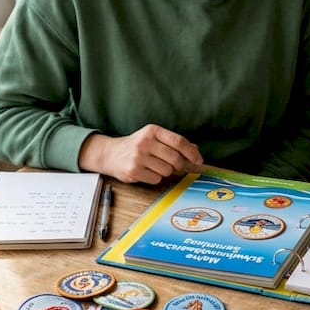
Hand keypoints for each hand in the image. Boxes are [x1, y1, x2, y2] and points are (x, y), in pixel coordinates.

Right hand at [79, 124, 203, 183]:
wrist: (110, 154)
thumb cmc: (137, 146)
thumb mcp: (154, 139)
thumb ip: (174, 143)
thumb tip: (196, 150)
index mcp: (152, 131)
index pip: (179, 141)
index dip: (192, 153)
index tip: (199, 160)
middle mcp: (145, 142)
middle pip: (175, 158)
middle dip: (179, 165)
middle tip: (177, 166)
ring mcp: (138, 157)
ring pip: (166, 170)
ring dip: (164, 171)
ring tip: (153, 166)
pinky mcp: (133, 171)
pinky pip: (156, 179)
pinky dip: (154, 177)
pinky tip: (145, 171)